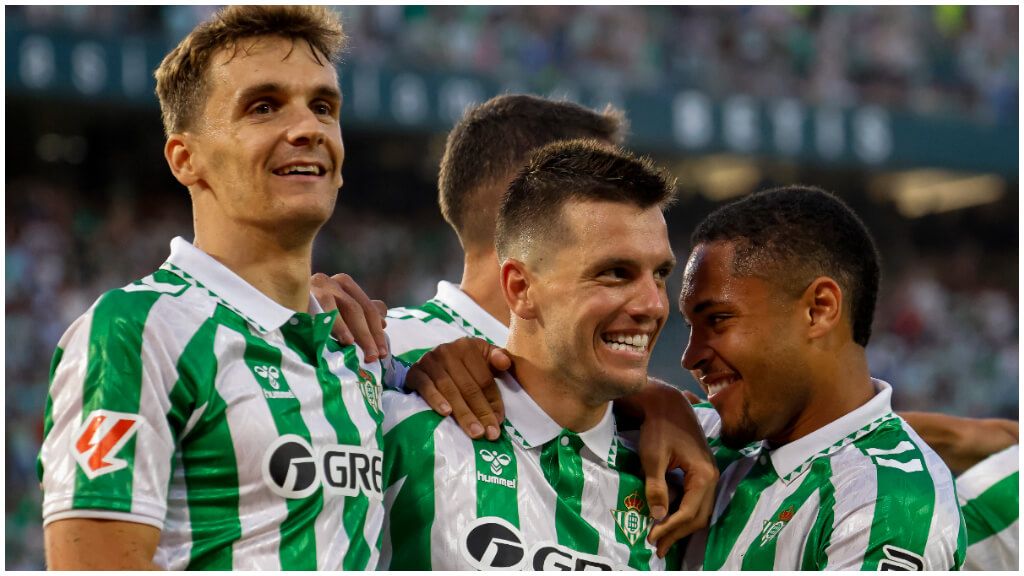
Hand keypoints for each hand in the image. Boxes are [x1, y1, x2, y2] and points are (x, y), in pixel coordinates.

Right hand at [310, 272, 388, 362]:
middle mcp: (333, 281)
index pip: (369, 308)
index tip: (384, 353)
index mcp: (344, 284)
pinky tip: (345, 340)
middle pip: (360, 309)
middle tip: (375, 357)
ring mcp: (320, 284)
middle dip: (371, 335)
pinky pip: (328, 309)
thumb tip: (385, 318)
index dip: (378, 331)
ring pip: (350, 308)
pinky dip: (339, 325)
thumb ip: (360, 312)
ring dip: (359, 332)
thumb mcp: (336, 312)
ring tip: (365, 352)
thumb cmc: (308, 313)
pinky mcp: (307, 292)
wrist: (274, 306)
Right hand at [405, 336, 511, 439]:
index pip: (484, 379)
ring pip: (450, 390)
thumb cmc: (463, 363)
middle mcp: (448, 351)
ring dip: (463, 413)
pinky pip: (426, 387)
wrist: (430, 361)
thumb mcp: (483, 355)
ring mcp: (430, 361)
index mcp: (468, 346)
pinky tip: (445, 413)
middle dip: (481, 412)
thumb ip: (499, 357)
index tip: (499, 422)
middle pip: (468, 387)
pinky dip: (435, 400)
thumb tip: (505, 363)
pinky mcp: (415, 372)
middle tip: (489, 434)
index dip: (493, 402)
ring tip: (474, 432)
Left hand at [618, 379, 716, 556]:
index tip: (652, 538)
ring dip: (681, 526)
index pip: (690, 511)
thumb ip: (657, 487)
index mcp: (704, 474)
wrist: (666, 404)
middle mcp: (712, 477)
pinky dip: (682, 513)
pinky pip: (696, 500)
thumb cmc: (658, 428)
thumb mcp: (653, 457)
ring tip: (662, 540)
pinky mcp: (701, 472)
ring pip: (699, 510)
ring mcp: (709, 475)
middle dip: (678, 534)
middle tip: (657, 548)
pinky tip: (667, 519)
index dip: (670, 528)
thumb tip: (659, 516)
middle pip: (699, 516)